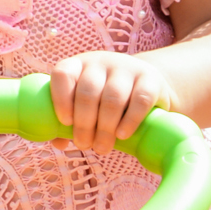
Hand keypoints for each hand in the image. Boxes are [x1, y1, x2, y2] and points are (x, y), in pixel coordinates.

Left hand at [49, 51, 174, 155]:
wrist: (147, 87)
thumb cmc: (105, 101)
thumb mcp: (85, 105)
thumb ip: (69, 121)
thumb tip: (59, 143)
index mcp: (79, 66)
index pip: (63, 74)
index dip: (61, 98)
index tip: (66, 122)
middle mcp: (101, 62)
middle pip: (88, 92)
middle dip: (84, 123)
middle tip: (85, 144)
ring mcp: (127, 68)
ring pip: (113, 98)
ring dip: (105, 128)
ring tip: (102, 147)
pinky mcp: (151, 79)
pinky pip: (140, 100)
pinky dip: (130, 120)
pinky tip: (122, 135)